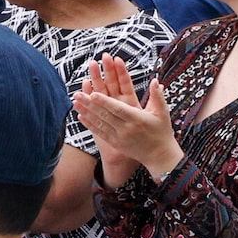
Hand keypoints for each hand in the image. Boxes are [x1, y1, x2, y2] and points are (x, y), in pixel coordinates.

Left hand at [72, 54, 180, 177]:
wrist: (159, 156)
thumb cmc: (162, 132)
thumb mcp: (162, 113)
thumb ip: (158, 96)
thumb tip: (156, 80)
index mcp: (137, 119)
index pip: (118, 109)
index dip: (104, 102)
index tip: (93, 93)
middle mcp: (126, 129)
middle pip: (105, 115)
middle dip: (90, 104)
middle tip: (77, 94)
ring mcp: (119, 137)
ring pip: (100, 123)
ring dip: (86, 112)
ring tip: (75, 102)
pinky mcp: (116, 143)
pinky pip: (100, 132)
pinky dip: (89, 124)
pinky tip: (80, 116)